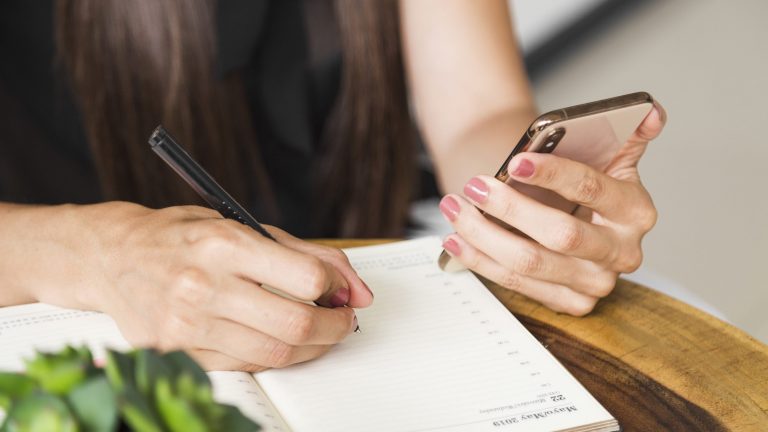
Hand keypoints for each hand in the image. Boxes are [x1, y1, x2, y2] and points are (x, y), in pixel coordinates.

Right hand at [80, 204, 372, 371]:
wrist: (111, 257)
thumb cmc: (182, 237)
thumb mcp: (244, 226)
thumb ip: (307, 254)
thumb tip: (357, 289)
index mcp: (224, 244)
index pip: (305, 277)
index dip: (336, 286)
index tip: (339, 289)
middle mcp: (203, 285)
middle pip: (296, 323)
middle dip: (335, 326)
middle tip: (342, 320)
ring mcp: (187, 324)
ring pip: (275, 353)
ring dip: (312, 346)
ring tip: (317, 330)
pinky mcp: (178, 352)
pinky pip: (247, 364)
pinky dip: (275, 355)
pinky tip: (279, 339)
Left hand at [439, 103, 666, 315]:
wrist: (572, 219)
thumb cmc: (582, 183)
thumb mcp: (609, 156)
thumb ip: (627, 131)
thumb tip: (651, 112)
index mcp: (636, 211)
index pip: (592, 189)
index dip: (552, 174)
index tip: (515, 161)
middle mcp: (622, 252)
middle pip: (561, 234)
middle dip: (511, 208)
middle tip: (474, 186)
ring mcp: (596, 282)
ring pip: (530, 263)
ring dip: (484, 235)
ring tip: (454, 208)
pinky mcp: (571, 303)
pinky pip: (517, 284)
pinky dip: (481, 261)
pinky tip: (456, 240)